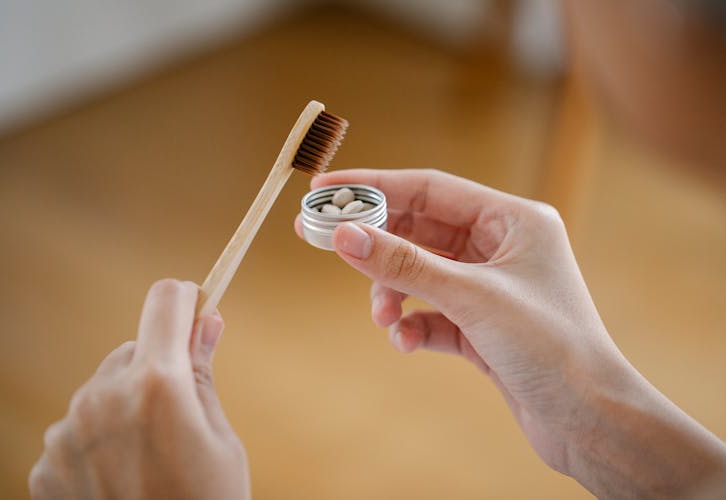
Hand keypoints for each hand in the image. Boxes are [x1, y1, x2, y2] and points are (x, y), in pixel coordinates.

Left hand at [29, 279, 248, 499]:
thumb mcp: (221, 437)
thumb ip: (204, 372)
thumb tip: (209, 320)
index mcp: (157, 384)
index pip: (165, 303)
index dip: (185, 301)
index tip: (197, 309)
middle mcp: (102, 396)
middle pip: (133, 348)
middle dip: (158, 365)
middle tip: (180, 413)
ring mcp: (67, 431)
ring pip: (102, 387)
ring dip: (125, 402)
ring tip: (150, 455)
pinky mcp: (46, 463)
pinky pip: (77, 426)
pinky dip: (98, 438)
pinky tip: (120, 476)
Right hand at [295, 169, 725, 497]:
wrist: (589, 422)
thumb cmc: (552, 348)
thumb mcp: (471, 298)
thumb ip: (404, 264)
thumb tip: (345, 235)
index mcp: (513, 220)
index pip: (430, 189)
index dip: (375, 186)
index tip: (325, 190)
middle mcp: (500, 247)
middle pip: (419, 231)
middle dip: (375, 244)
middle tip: (324, 242)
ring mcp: (489, 287)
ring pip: (420, 275)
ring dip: (393, 293)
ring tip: (384, 317)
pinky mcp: (481, 325)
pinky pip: (431, 312)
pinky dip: (413, 324)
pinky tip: (409, 342)